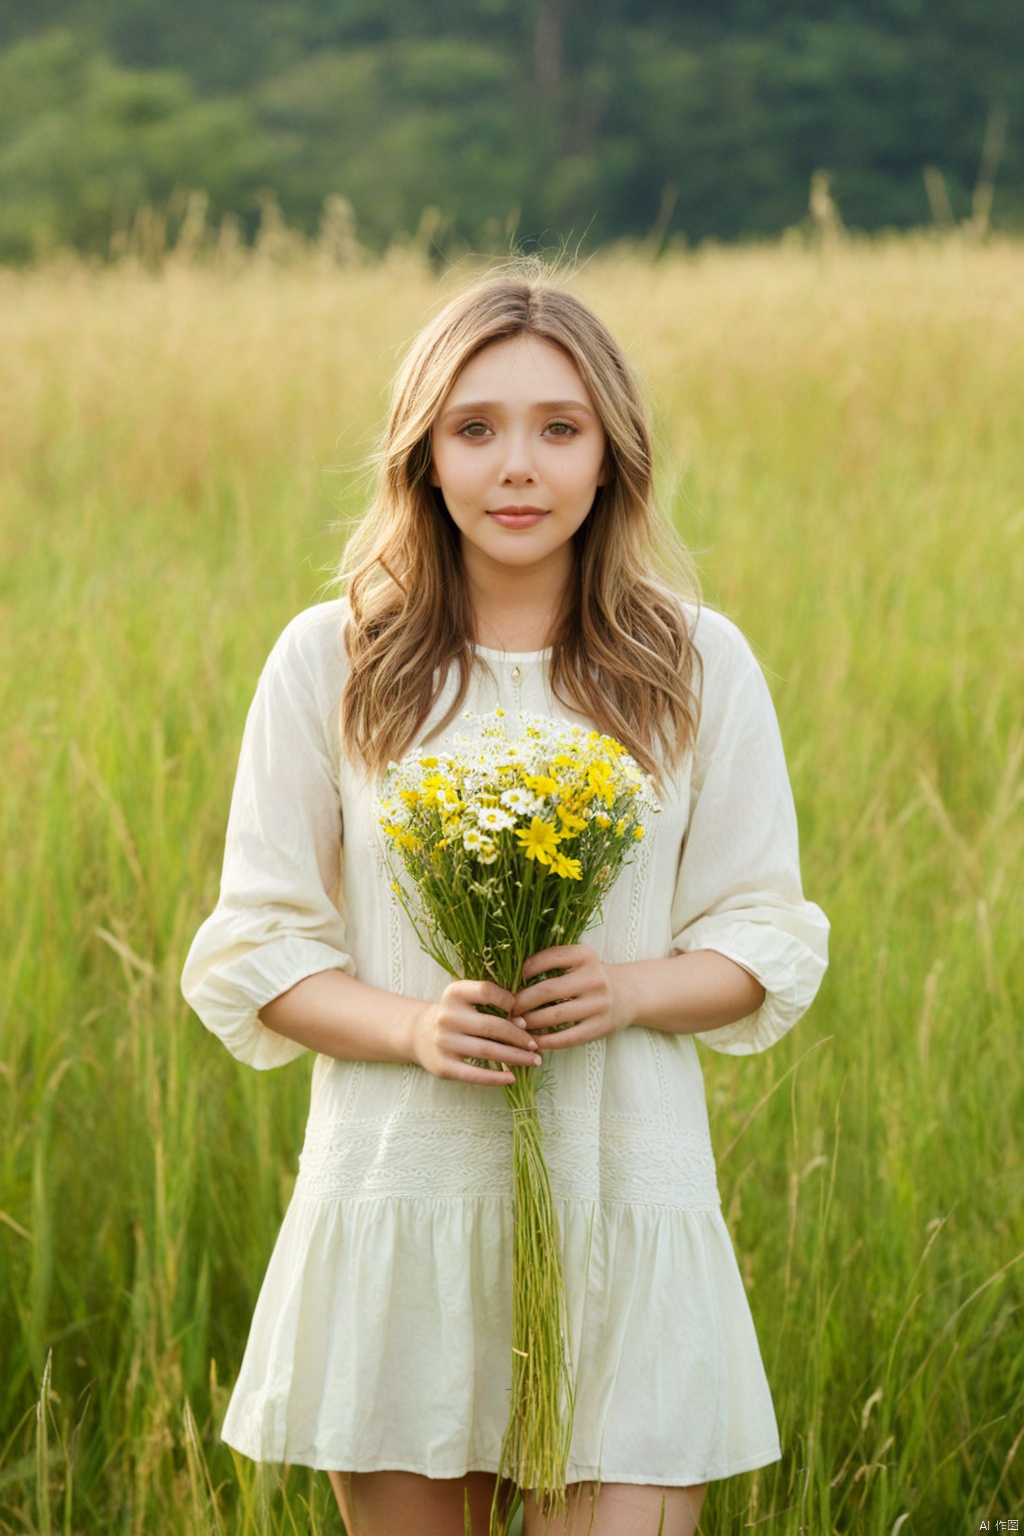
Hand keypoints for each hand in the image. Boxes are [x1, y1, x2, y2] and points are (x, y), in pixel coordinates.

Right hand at [410, 979, 542, 1085]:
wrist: (419, 1034)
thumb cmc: (456, 1015)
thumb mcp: (466, 1000)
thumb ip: (492, 1005)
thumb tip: (523, 1023)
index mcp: (454, 993)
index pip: (486, 991)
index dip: (507, 999)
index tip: (521, 1012)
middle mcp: (446, 1016)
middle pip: (491, 1026)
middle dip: (519, 1037)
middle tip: (536, 1045)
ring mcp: (443, 1042)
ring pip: (488, 1050)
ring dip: (515, 1057)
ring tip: (533, 1061)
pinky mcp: (443, 1066)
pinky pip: (474, 1074)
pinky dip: (496, 1077)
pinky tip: (512, 1077)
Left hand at [513, 944, 633, 1050]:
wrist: (628, 994)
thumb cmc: (591, 976)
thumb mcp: (578, 960)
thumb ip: (551, 961)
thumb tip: (511, 977)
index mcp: (584, 955)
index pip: (546, 959)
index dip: (525, 970)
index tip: (515, 980)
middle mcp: (594, 978)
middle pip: (547, 991)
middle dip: (522, 1002)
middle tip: (509, 1008)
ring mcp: (599, 1003)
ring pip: (555, 1016)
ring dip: (530, 1022)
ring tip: (517, 1024)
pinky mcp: (601, 1026)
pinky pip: (567, 1037)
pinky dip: (547, 1040)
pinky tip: (534, 1040)